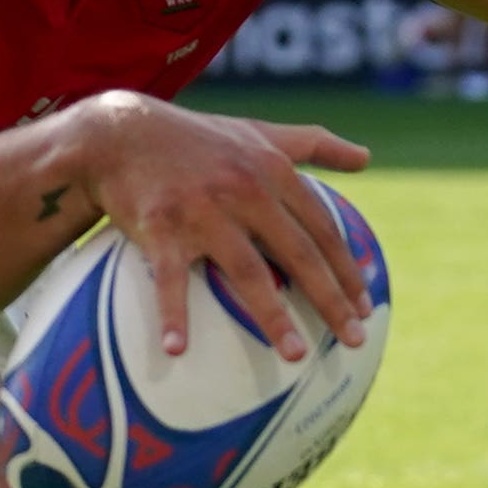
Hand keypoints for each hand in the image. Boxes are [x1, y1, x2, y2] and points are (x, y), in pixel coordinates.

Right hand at [65, 94, 373, 361]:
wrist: (120, 132)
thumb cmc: (196, 137)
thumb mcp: (260, 132)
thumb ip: (314, 144)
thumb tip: (367, 157)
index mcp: (272, 171)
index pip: (322, 228)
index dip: (347, 268)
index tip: (367, 306)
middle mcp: (244, 190)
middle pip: (298, 254)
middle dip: (331, 300)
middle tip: (354, 340)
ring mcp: (202, 210)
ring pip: (247, 271)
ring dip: (274, 317)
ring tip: (296, 356)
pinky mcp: (160, 226)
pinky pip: (169, 279)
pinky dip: (172, 315)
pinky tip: (177, 350)